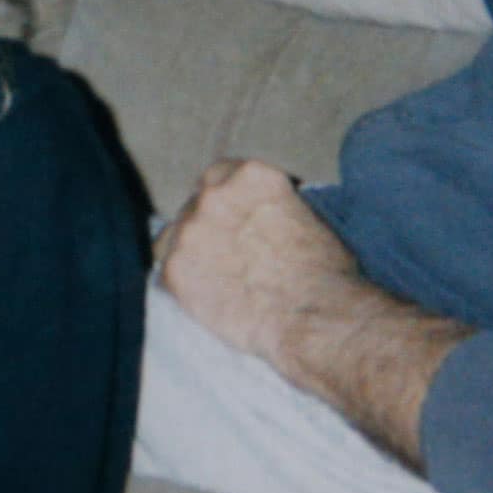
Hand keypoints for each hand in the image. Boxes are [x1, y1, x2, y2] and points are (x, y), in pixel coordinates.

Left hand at [154, 159, 363, 370]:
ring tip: (213, 280)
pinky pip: (166, 274)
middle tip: (226, 256)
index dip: (226, 200)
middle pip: (195, 205)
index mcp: (250, 175)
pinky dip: (182, 285)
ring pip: (174, 238)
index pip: (219, 175)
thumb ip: (272, 205)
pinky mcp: (175, 270)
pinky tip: (203, 299)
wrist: (315, 318)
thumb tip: (261, 215)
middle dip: (208, 227)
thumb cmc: (326, 274)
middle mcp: (214, 195)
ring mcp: (191, 231)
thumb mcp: (307, 217)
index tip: (233, 219)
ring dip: (190, 253)